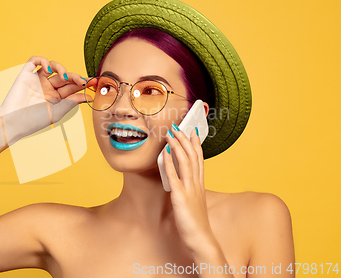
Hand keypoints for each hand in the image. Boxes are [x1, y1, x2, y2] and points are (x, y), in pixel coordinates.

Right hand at [0, 56, 89, 145]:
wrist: (14, 123)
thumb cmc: (34, 122)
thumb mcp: (57, 112)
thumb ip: (72, 102)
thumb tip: (89, 96)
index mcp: (57, 97)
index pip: (73, 87)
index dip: (83, 83)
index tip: (94, 83)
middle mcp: (48, 87)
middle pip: (65, 76)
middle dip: (76, 77)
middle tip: (84, 81)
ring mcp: (38, 80)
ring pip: (53, 66)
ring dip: (62, 68)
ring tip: (65, 77)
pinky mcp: (26, 74)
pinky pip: (34, 61)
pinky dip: (42, 60)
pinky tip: (48, 68)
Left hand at [162, 126, 215, 254]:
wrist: (201, 240)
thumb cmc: (195, 223)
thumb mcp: (192, 201)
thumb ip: (187, 188)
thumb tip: (178, 177)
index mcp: (200, 184)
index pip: (199, 159)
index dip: (195, 144)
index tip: (192, 131)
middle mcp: (196, 184)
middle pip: (192, 156)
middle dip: (184, 140)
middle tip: (178, 126)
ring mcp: (189, 190)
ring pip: (185, 162)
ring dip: (177, 146)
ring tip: (171, 134)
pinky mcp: (180, 198)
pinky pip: (174, 177)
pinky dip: (170, 164)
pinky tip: (165, 154)